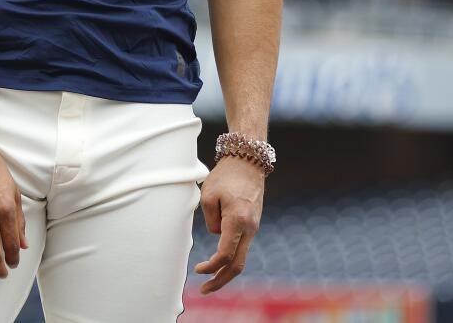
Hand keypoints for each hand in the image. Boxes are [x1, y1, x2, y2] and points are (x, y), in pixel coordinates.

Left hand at [193, 156, 264, 293]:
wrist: (248, 162)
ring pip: (241, 258)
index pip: (225, 254)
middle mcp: (249, 228)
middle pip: (238, 265)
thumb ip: (209, 220)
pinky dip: (231, 257)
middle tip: (204, 290)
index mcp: (237, 221)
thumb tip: (215, 234)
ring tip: (209, 280)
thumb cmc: (225, 176)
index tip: (198, 270)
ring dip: (226, 271)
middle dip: (221, 281)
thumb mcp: (208, 195)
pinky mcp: (253, 224)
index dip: (211, 267)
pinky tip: (219, 262)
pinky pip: (242, 246)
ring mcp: (254, 227)